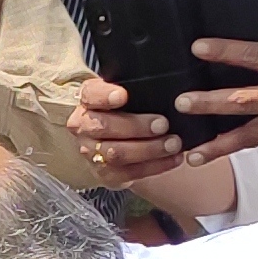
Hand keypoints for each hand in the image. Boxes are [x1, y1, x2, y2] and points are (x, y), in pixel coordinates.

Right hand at [70, 76, 192, 185]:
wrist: (112, 140)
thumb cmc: (125, 111)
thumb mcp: (126, 93)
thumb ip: (138, 89)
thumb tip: (168, 84)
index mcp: (88, 101)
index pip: (91, 95)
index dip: (105, 96)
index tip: (123, 95)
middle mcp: (83, 126)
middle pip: (104, 127)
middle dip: (136, 126)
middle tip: (163, 124)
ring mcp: (91, 153)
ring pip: (117, 153)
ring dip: (149, 149)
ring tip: (174, 143)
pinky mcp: (104, 174)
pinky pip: (129, 173)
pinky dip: (155, 166)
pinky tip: (174, 159)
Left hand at [169, 33, 257, 162]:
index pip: (256, 54)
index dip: (225, 51)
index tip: (198, 47)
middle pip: (244, 98)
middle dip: (210, 101)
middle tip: (181, 101)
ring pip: (247, 133)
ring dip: (215, 140)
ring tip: (187, 148)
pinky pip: (256, 144)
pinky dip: (230, 149)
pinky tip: (204, 155)